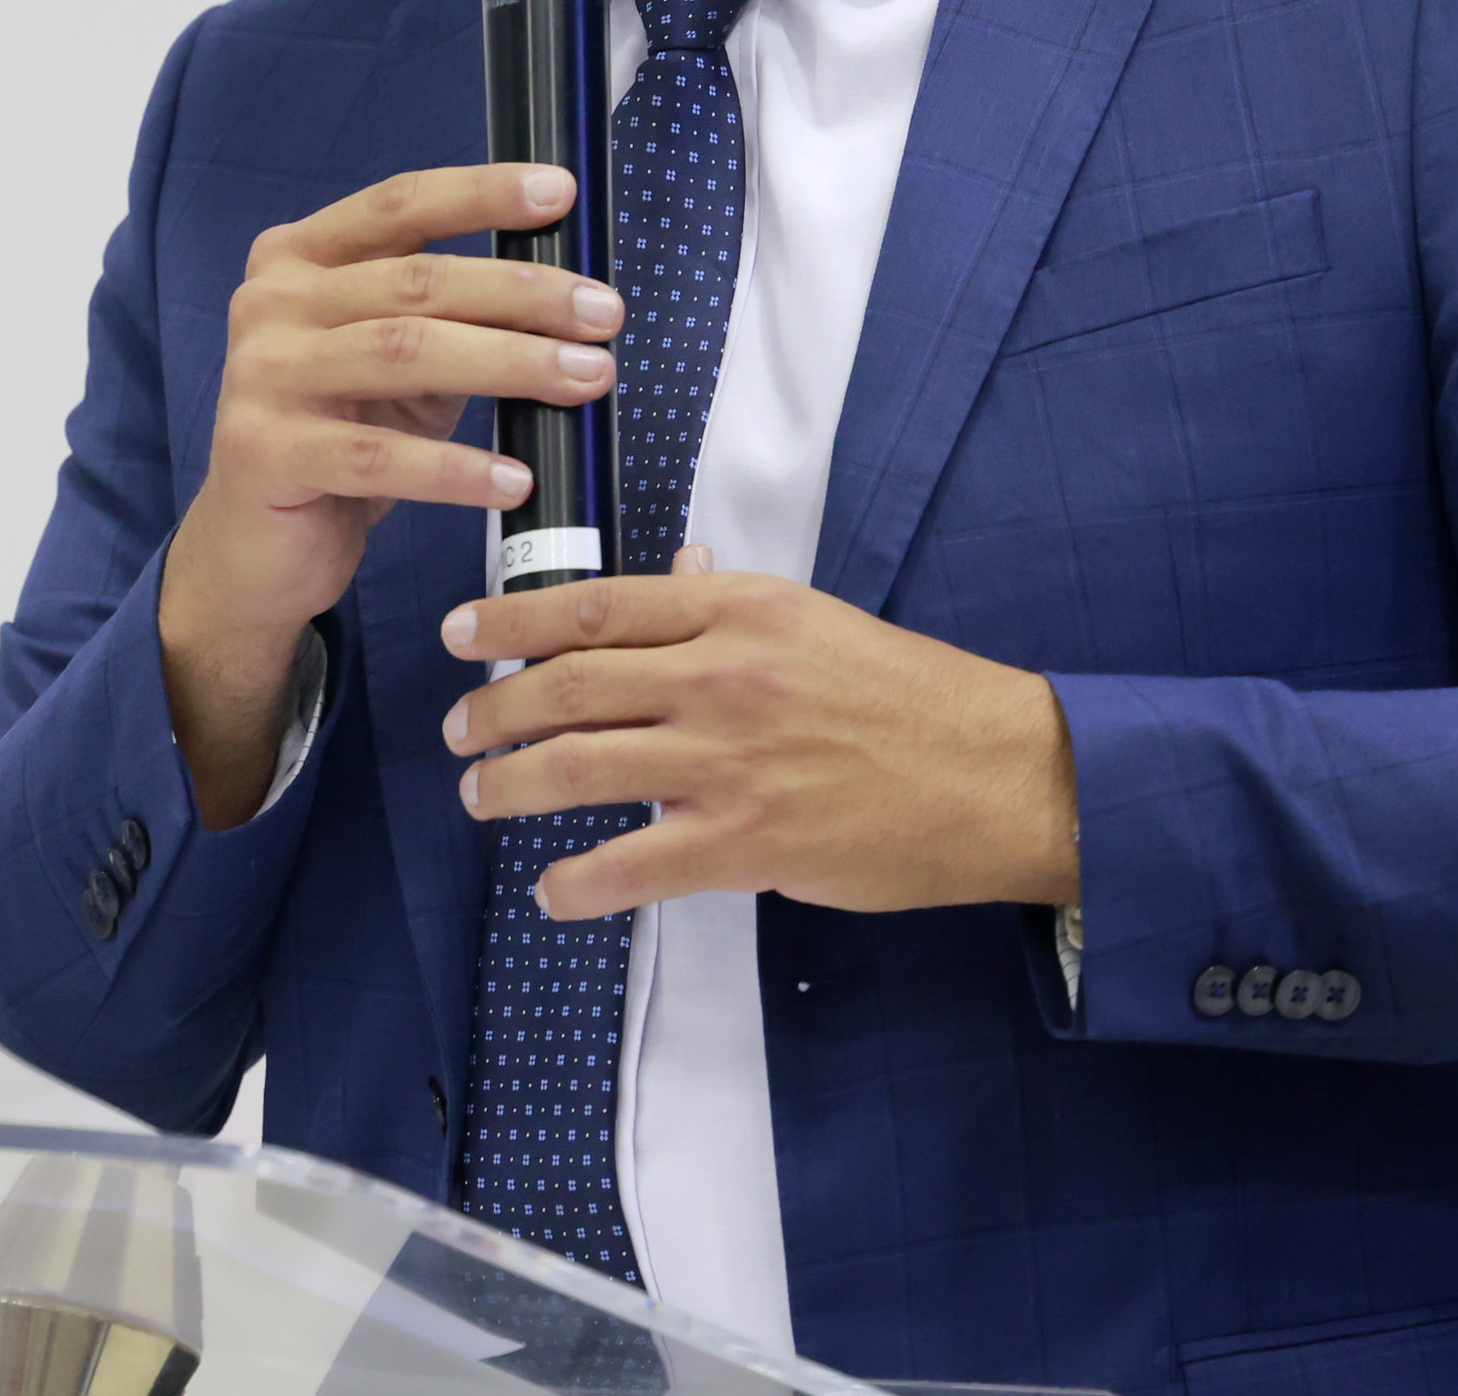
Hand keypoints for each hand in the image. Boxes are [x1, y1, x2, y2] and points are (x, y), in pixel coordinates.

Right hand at [160, 163, 622, 826]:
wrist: (257, 545)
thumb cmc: (346, 435)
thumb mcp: (400, 361)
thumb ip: (455, 316)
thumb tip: (572, 295)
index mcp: (299, 257)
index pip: (400, 206)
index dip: (482, 193)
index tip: (561, 192)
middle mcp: (272, 303)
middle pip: (416, 281)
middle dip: (523, 292)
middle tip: (604, 314)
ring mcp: (263, 376)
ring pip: (404, 352)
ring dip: (510, 363)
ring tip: (587, 378)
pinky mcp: (266, 453)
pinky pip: (380, 457)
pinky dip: (456, 467)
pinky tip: (514, 479)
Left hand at [436, 569, 1080, 919]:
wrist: (997, 775)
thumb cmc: (914, 699)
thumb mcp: (818, 623)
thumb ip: (733, 605)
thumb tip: (677, 568)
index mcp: (741, 610)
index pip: (595, 606)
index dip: (510, 623)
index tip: (463, 637)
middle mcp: (724, 675)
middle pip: (566, 684)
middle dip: (491, 712)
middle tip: (460, 734)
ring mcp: (730, 761)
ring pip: (576, 768)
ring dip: (509, 788)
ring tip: (484, 799)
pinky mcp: (745, 842)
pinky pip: (627, 866)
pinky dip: (574, 883)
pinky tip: (555, 888)